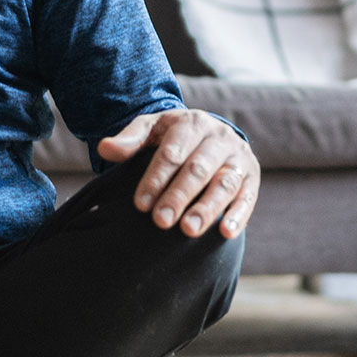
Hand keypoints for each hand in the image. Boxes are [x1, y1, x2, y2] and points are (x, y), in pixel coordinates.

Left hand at [97, 108, 258, 238]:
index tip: (140, 205)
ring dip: (207, 208)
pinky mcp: (252, 177)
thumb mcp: (150, 130)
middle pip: (198, 169)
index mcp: (192, 123)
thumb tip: (104, 148)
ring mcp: (238, 158)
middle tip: (161, 221)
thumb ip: (129, 140)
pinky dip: (238, 215)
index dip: (155, 178)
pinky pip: (248, 197)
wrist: (209, 134)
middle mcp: (219, 138)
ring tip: (189, 230)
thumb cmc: (172, 137)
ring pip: (224, 184)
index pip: (172, 152)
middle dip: (178, 195)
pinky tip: (225, 233)